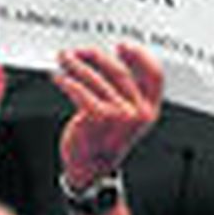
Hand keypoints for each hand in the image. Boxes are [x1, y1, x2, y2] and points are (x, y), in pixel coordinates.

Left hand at [55, 43, 163, 188]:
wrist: (91, 168)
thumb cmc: (104, 140)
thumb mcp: (127, 117)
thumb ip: (127, 93)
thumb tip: (110, 60)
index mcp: (150, 109)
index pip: (155, 74)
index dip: (140, 56)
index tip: (122, 46)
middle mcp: (139, 112)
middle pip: (119, 71)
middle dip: (95, 56)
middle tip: (78, 52)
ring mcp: (120, 115)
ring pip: (96, 78)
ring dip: (75, 64)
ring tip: (64, 60)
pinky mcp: (98, 117)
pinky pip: (80, 90)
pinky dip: (66, 81)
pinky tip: (58, 77)